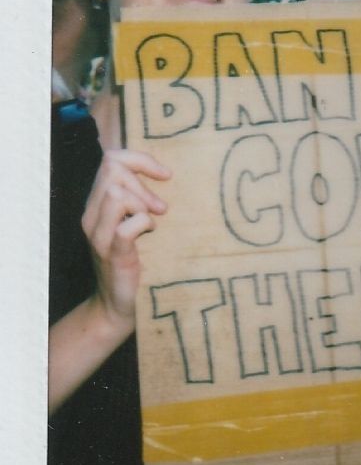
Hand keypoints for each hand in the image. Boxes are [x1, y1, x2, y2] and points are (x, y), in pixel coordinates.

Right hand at [81, 149, 170, 332]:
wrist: (118, 306)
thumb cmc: (132, 262)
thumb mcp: (132, 224)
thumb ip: (138, 200)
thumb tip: (165, 175)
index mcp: (97, 205)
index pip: (111, 159)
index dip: (140, 159)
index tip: (165, 175)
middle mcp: (92, 216)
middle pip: (112, 170)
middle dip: (142, 182)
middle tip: (160, 208)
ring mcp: (99, 235)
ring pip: (115, 194)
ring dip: (142, 203)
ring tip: (153, 222)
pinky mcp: (112, 254)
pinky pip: (126, 227)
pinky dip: (143, 224)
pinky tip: (150, 234)